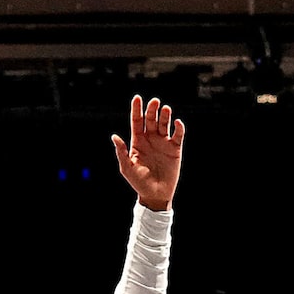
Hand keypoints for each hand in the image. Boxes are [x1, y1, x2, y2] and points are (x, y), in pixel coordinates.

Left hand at [111, 95, 183, 210]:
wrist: (155, 194)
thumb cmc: (139, 183)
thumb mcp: (127, 168)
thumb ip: (122, 152)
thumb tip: (114, 136)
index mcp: (137, 141)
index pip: (137, 121)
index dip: (137, 109)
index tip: (137, 98)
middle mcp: (150, 139)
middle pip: (151, 119)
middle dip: (152, 109)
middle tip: (155, 102)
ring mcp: (163, 142)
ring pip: (164, 124)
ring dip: (165, 115)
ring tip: (166, 109)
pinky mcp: (175, 149)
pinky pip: (178, 135)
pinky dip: (179, 127)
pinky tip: (177, 122)